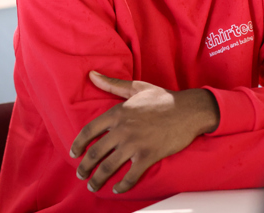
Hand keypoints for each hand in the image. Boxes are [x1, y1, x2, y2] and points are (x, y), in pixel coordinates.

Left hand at [70, 71, 219, 193]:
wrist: (189, 110)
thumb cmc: (163, 99)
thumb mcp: (136, 88)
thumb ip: (112, 83)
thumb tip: (91, 74)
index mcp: (118, 112)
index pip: (88, 131)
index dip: (78, 145)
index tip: (74, 153)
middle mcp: (122, 129)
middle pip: (95, 153)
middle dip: (84, 167)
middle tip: (81, 174)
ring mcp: (135, 144)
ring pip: (108, 167)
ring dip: (97, 180)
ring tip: (93, 186)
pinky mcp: (148, 156)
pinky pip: (131, 176)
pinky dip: (122, 186)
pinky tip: (118, 189)